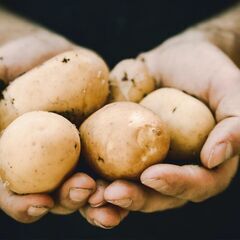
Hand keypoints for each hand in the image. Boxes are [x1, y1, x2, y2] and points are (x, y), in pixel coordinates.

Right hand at [0, 11, 127, 225]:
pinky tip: (137, 178)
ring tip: (111, 194)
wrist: (52, 56)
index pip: (13, 192)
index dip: (21, 203)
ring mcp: (76, 155)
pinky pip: (113, 164)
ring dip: (100, 196)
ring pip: (87, 187)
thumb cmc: (20, 61)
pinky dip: (123, 176)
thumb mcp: (4, 66)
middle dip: (69, 199)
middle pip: (56, 195)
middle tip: (85, 190)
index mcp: (17, 156)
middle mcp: (47, 163)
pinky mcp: (101, 143)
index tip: (38, 203)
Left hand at [104, 29, 239, 216]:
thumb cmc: (206, 71)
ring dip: (107, 196)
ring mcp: (144, 159)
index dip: (175, 185)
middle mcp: (172, 167)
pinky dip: (91, 174)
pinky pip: (106, 166)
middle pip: (156, 195)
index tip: (152, 176)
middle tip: (112, 194)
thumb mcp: (230, 90)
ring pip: (128, 187)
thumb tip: (216, 157)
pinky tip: (75, 175)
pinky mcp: (121, 147)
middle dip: (134, 198)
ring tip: (89, 194)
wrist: (174, 59)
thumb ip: (234, 123)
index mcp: (202, 163)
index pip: (194, 184)